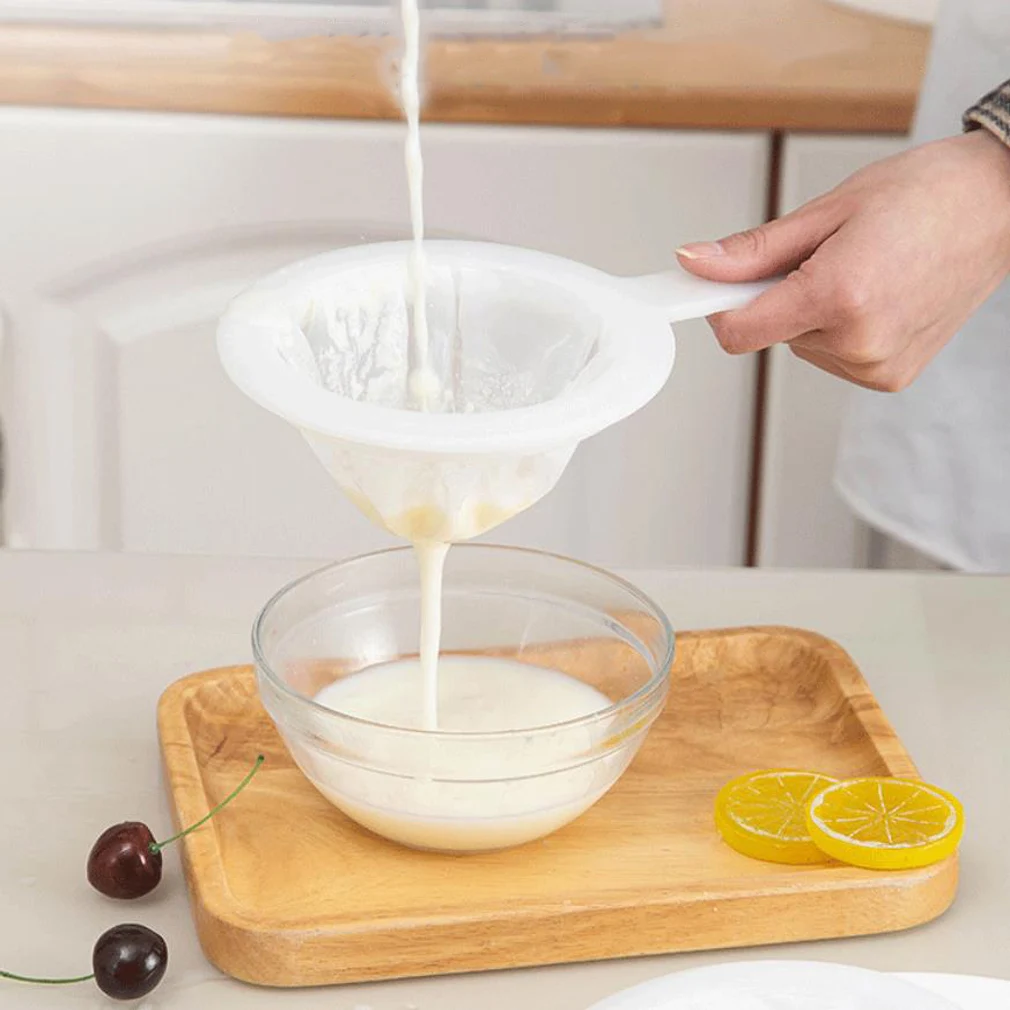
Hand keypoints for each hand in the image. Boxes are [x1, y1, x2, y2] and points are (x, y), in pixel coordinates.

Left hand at [676, 130, 1009, 390]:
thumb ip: (754, 251)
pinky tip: (877, 294)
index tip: (710, 289)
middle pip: (772, 334)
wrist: (1001, 205)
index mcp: (841, 295)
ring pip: (802, 345)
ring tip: (863, 269)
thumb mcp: (828, 210)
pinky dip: (839, 329)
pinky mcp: (891, 377)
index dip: (719, 310)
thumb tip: (695, 264)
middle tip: (826, 254)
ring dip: (812, 313)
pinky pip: (833, 356)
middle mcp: (860, 341)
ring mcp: (878, 365)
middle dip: (780, 296)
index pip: (740, 332)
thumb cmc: (927, 194)